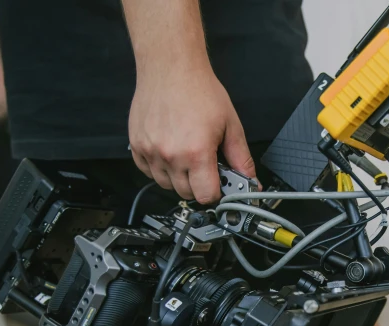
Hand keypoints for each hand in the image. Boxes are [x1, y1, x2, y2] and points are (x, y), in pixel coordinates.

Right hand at [128, 62, 255, 204]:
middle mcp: (171, 155)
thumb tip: (250, 180)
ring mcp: (151, 152)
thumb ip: (240, 157)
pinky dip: (159, 168)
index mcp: (196, 153)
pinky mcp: (137, 146)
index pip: (206, 196)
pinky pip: (148, 172)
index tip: (218, 185)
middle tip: (204, 164)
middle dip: (198, 184)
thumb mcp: (230, 124)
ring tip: (186, 153)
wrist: (171, 67)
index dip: (215, 193)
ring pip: (166, 184)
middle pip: (186, 193)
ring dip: (178, 177)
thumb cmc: (199, 90)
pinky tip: (170, 151)